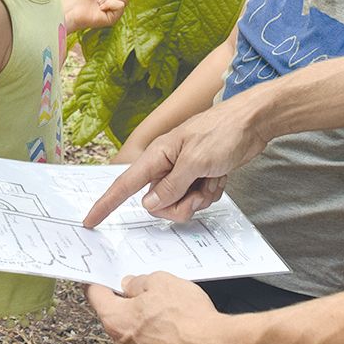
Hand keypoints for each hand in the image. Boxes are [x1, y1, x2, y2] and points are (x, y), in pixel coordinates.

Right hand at [83, 97, 263, 226]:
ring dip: (198, 198)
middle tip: (197, 193)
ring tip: (211, 178)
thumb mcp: (195, 161)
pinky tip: (219, 177)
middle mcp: (167, 164)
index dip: (106, 203)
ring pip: (179, 203)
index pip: (125, 183)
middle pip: (157, 202)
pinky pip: (197, 198)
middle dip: (178, 205)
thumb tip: (149, 204)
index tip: (90, 220)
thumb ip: (171, 186)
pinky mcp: (199, 175)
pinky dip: (209, 193)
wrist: (253, 123)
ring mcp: (184, 171)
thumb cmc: (223, 132)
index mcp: (158, 155)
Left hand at [86, 274, 233, 343]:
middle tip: (154, 299)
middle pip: (117, 320)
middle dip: (131, 308)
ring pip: (134, 339)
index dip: (100, 284)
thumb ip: (139, 282)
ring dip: (146, 329)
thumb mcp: (163, 282)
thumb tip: (131, 286)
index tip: (101, 281)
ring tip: (173, 322)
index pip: (96, 297)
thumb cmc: (191, 320)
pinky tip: (177, 339)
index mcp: (117, 321)